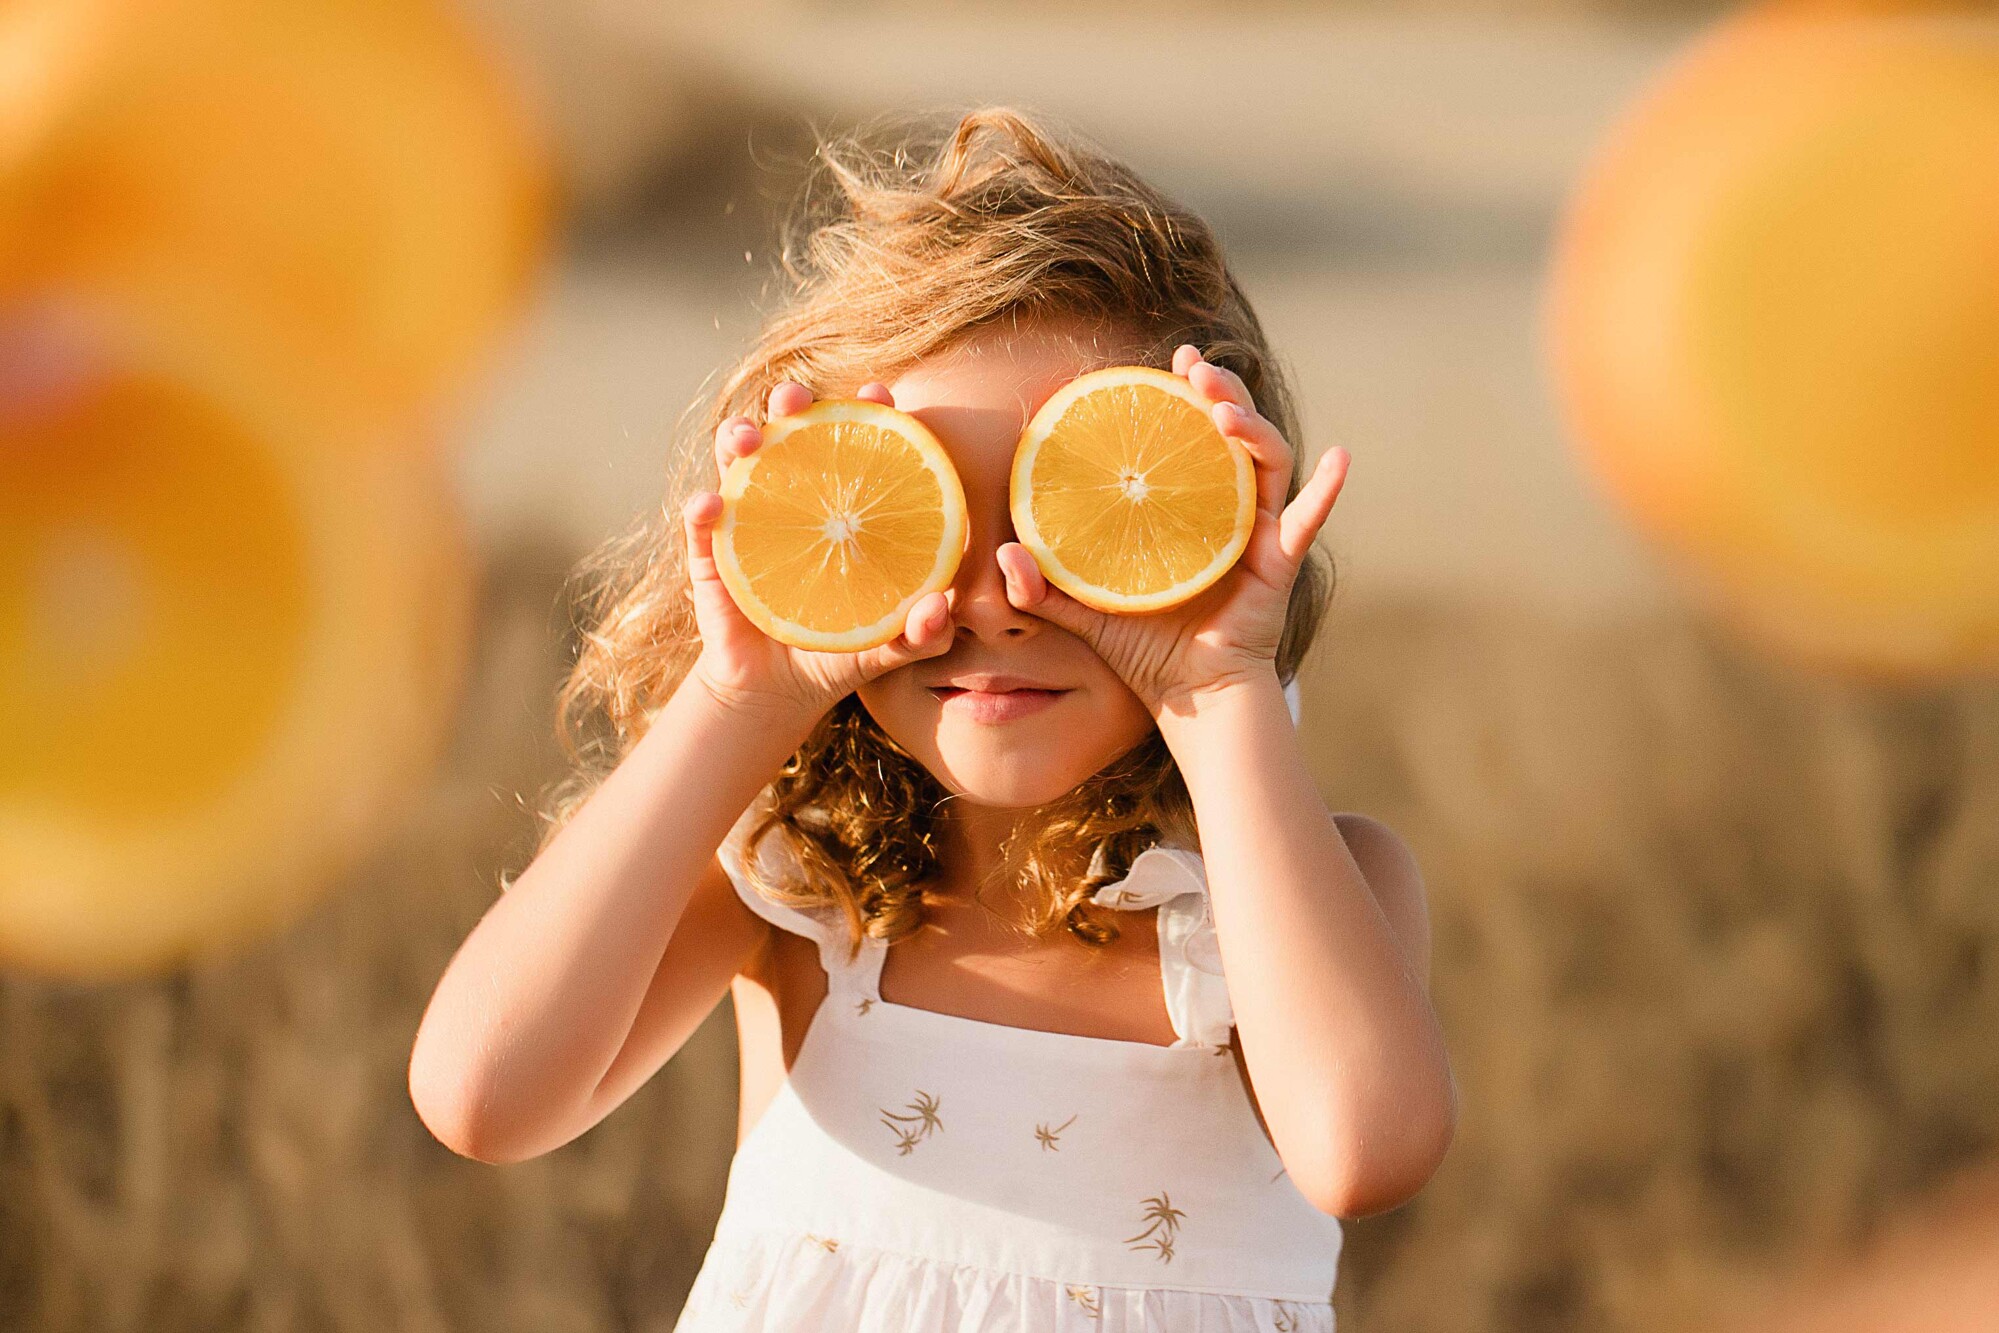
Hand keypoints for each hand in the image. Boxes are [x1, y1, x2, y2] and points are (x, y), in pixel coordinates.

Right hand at [681, 380, 956, 721]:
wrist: (779, 693)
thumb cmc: (843, 651)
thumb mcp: (894, 645)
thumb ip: (925, 631)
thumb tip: (939, 606)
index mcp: (841, 504)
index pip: (854, 442)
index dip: (865, 409)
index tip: (877, 392)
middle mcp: (792, 498)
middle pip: (789, 433)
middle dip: (789, 402)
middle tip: (794, 399)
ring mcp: (747, 522)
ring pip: (736, 462)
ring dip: (737, 437)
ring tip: (747, 438)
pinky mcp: (711, 557)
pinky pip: (700, 527)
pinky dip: (701, 510)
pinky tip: (709, 504)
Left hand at [997, 345, 1349, 715]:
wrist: (1191, 699)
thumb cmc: (1146, 649)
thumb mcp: (1085, 612)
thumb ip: (1043, 587)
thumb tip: (1000, 555)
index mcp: (1189, 507)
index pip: (1191, 437)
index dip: (1184, 394)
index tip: (1168, 361)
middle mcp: (1229, 509)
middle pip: (1233, 433)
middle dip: (1219, 392)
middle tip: (1193, 369)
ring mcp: (1259, 532)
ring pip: (1267, 461)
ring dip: (1252, 426)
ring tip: (1222, 409)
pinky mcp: (1279, 563)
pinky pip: (1309, 519)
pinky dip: (1328, 489)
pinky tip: (1340, 456)